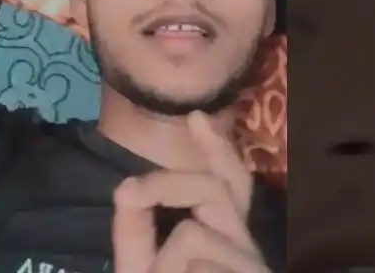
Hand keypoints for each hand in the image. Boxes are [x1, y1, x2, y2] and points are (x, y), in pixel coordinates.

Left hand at [111, 112, 270, 272]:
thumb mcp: (141, 261)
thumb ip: (134, 229)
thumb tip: (124, 187)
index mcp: (224, 233)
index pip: (230, 183)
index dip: (218, 149)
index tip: (196, 117)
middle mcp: (243, 243)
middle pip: (212, 188)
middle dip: (164, 184)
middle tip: (128, 193)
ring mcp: (250, 264)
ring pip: (191, 234)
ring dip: (163, 264)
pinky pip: (195, 265)